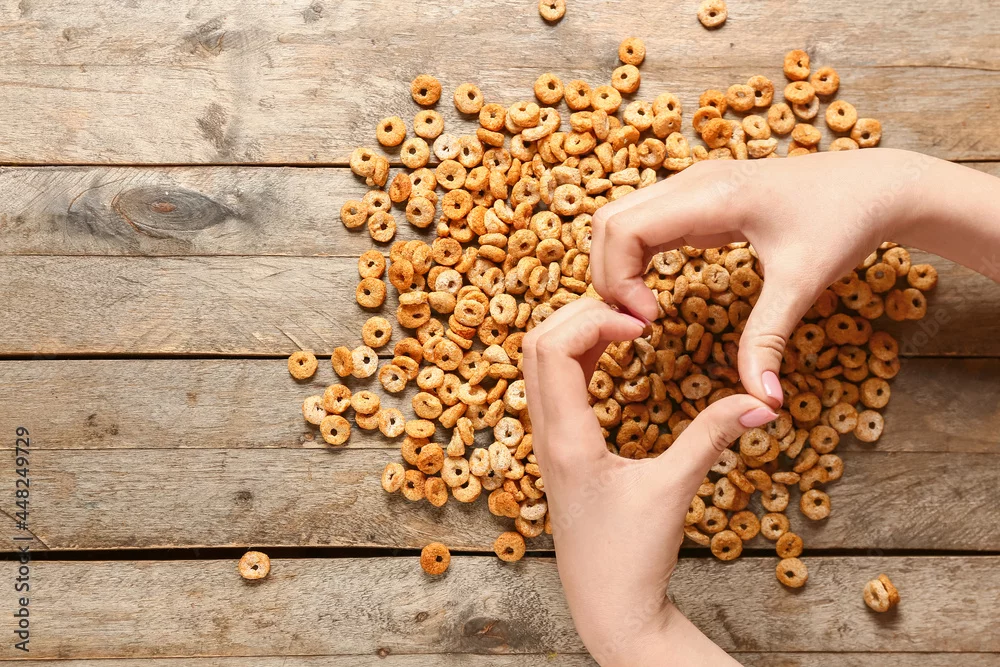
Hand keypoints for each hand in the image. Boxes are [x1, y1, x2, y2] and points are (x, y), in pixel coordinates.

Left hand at [522, 297, 775, 665]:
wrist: (607, 605)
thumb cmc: (632, 556)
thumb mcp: (675, 489)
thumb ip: (712, 438)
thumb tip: (761, 401)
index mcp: (566, 439)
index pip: (551, 350)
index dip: (593, 320)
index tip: (643, 325)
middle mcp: (546, 435)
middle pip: (536, 345)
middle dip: (579, 314)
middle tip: (632, 314)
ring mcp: (546, 442)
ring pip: (539, 364)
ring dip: (575, 333)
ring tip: (626, 325)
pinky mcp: (558, 450)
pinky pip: (553, 386)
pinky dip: (576, 357)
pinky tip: (614, 355)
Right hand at [591, 148, 925, 406]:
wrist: (875, 186)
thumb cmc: (843, 223)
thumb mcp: (803, 284)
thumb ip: (770, 339)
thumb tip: (761, 400)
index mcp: (710, 194)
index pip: (624, 228)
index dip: (618, 278)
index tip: (647, 320)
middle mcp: (691, 182)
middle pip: (609, 220)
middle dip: (607, 274)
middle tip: (635, 322)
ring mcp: (691, 186)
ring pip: (620, 219)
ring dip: (616, 266)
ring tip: (641, 313)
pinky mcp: (697, 198)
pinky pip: (644, 224)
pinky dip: (634, 259)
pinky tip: (654, 295)